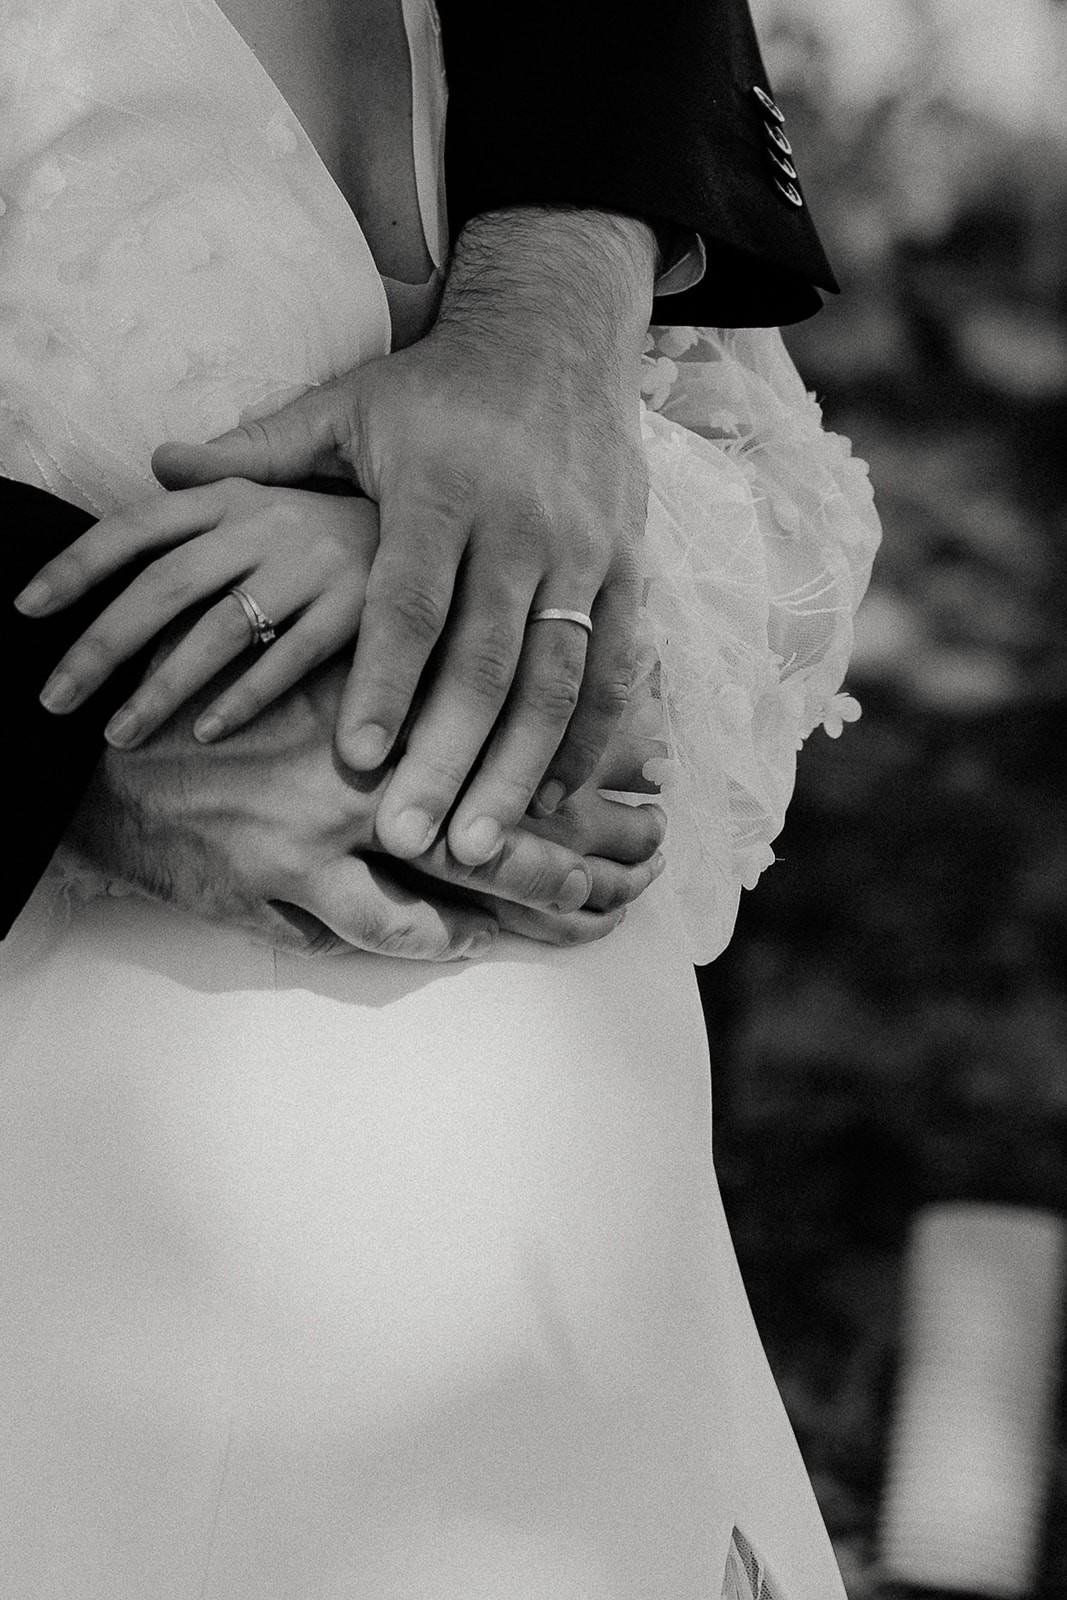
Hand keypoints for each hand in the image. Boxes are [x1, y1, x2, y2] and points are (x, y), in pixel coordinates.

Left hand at [17, 480, 377, 748]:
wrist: (448, 510)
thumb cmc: (346, 513)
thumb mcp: (280, 480)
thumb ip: (215, 479)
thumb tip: (156, 463)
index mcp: (233, 494)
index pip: (137, 527)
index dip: (77, 566)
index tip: (25, 608)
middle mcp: (265, 526)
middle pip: (164, 586)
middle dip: (100, 645)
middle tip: (53, 699)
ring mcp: (311, 569)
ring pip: (218, 632)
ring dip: (160, 688)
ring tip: (117, 734)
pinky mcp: (357, 612)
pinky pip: (290, 660)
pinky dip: (243, 697)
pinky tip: (205, 732)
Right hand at [68, 650, 665, 959]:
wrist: (88, 734)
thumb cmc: (207, 667)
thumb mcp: (301, 618)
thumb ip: (397, 636)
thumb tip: (488, 647)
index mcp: (386, 691)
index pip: (516, 727)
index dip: (590, 758)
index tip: (652, 780)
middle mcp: (365, 759)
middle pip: (508, 814)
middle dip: (591, 847)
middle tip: (648, 865)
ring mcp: (319, 827)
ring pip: (459, 884)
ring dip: (535, 908)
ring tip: (592, 919)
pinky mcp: (271, 881)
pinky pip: (369, 925)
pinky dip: (426, 936)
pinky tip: (464, 942)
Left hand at [152, 207, 655, 868]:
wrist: (557, 334)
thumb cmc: (438, 389)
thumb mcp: (350, 407)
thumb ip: (263, 451)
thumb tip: (157, 463)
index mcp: (440, 488)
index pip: (408, 602)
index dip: (385, 685)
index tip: (357, 762)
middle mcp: (519, 525)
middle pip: (483, 661)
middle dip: (447, 757)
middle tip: (409, 839)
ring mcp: (582, 551)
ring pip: (556, 678)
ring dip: (520, 770)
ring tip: (481, 846)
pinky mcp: (628, 567)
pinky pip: (613, 667)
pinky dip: (589, 737)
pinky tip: (554, 800)